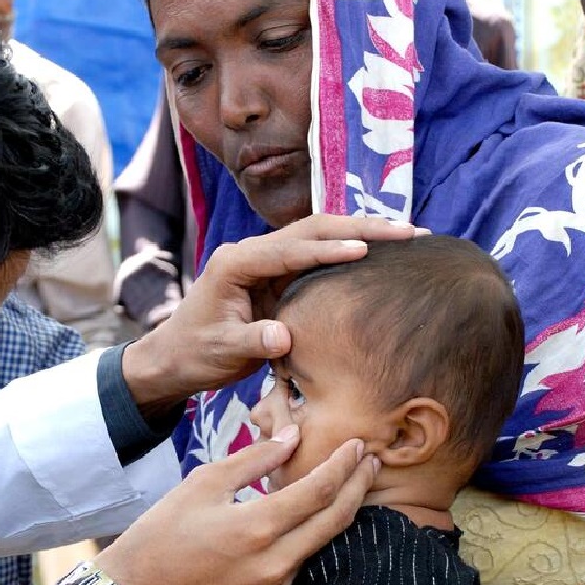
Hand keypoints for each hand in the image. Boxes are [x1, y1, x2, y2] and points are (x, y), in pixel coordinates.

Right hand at [95, 427, 379, 584]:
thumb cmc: (160, 532)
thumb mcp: (202, 483)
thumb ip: (253, 459)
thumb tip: (293, 437)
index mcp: (256, 527)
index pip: (319, 490)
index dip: (343, 465)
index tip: (357, 446)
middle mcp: (273, 566)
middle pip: (335, 522)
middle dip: (357, 488)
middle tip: (369, 463)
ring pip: (317, 551)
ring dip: (333, 519)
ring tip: (342, 491)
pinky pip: (295, 576)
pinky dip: (302, 549)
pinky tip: (301, 531)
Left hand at [121, 215, 422, 418]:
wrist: (176, 356)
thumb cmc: (195, 353)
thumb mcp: (221, 351)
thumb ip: (251, 342)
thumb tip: (284, 338)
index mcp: (236, 263)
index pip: (290, 250)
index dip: (327, 249)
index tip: (363, 250)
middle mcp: (252, 253)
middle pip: (313, 229)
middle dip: (361, 228)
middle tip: (408, 233)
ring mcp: (266, 260)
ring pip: (320, 236)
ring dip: (363, 234)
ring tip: (409, 237)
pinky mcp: (277, 274)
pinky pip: (318, 256)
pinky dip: (350, 251)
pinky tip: (383, 255)